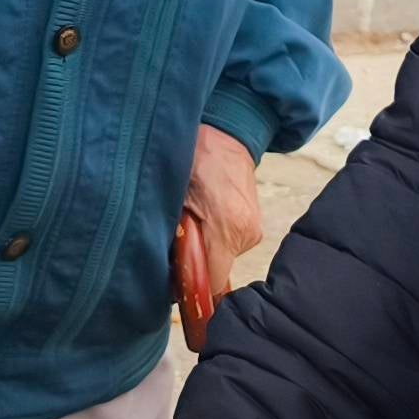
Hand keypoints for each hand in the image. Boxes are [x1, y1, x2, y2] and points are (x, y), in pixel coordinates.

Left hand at [184, 125, 263, 278]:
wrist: (227, 136)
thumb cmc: (194, 158)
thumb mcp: (173, 193)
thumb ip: (169, 232)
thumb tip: (163, 268)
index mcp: (225, 226)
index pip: (211, 280)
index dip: (190, 283)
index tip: (174, 277)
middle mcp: (245, 233)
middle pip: (216, 270)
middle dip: (195, 261)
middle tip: (177, 239)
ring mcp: (253, 230)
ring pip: (224, 258)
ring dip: (206, 247)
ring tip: (193, 220)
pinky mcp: (255, 226)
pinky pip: (231, 244)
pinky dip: (217, 237)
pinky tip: (208, 215)